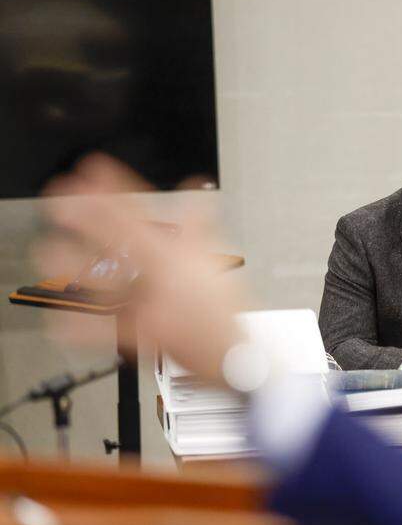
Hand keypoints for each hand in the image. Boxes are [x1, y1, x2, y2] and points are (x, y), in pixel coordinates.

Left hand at [38, 154, 245, 383]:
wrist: (230, 353)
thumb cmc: (224, 309)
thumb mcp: (214, 258)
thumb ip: (200, 221)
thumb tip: (196, 188)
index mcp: (173, 258)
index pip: (137, 217)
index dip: (113, 191)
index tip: (93, 171)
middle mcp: (155, 279)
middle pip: (115, 244)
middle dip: (86, 221)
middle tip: (62, 202)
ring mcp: (145, 306)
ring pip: (103, 283)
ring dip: (73, 267)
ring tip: (48, 250)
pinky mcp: (140, 334)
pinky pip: (104, 332)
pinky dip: (82, 329)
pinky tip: (61, 322)